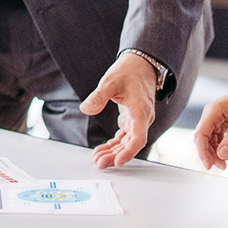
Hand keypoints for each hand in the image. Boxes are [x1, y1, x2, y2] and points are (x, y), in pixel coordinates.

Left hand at [81, 52, 160, 168]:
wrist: (140, 64)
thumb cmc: (128, 71)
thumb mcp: (110, 81)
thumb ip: (98, 96)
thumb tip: (86, 108)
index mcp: (141, 110)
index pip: (139, 137)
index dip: (129, 152)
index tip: (118, 161)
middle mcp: (142, 118)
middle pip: (131, 144)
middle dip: (116, 155)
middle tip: (99, 163)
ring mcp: (138, 120)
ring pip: (127, 142)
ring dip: (114, 152)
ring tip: (97, 159)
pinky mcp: (132, 119)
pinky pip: (124, 137)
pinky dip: (114, 144)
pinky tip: (102, 150)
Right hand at [192, 79, 227, 169]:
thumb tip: (222, 155)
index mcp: (213, 112)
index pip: (200, 135)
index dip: (202, 152)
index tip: (208, 166)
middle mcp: (211, 114)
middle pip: (203, 139)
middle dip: (211, 154)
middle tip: (223, 167)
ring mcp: (216, 117)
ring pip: (210, 139)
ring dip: (218, 152)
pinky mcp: (222, 120)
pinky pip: (218, 136)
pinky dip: (224, 146)